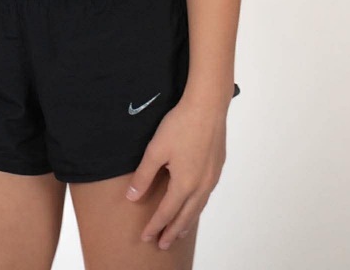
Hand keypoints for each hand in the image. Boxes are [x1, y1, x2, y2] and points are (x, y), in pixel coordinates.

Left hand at [125, 96, 227, 249]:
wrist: (208, 106)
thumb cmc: (180, 125)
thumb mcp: (155, 150)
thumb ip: (144, 176)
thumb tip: (132, 197)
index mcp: (184, 184)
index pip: (166, 213)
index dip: (155, 226)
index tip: (146, 237)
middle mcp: (201, 186)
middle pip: (185, 216)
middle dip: (172, 232)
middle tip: (163, 244)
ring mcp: (211, 177)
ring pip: (198, 208)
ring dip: (187, 222)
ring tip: (178, 232)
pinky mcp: (217, 167)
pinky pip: (206, 196)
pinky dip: (197, 207)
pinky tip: (194, 204)